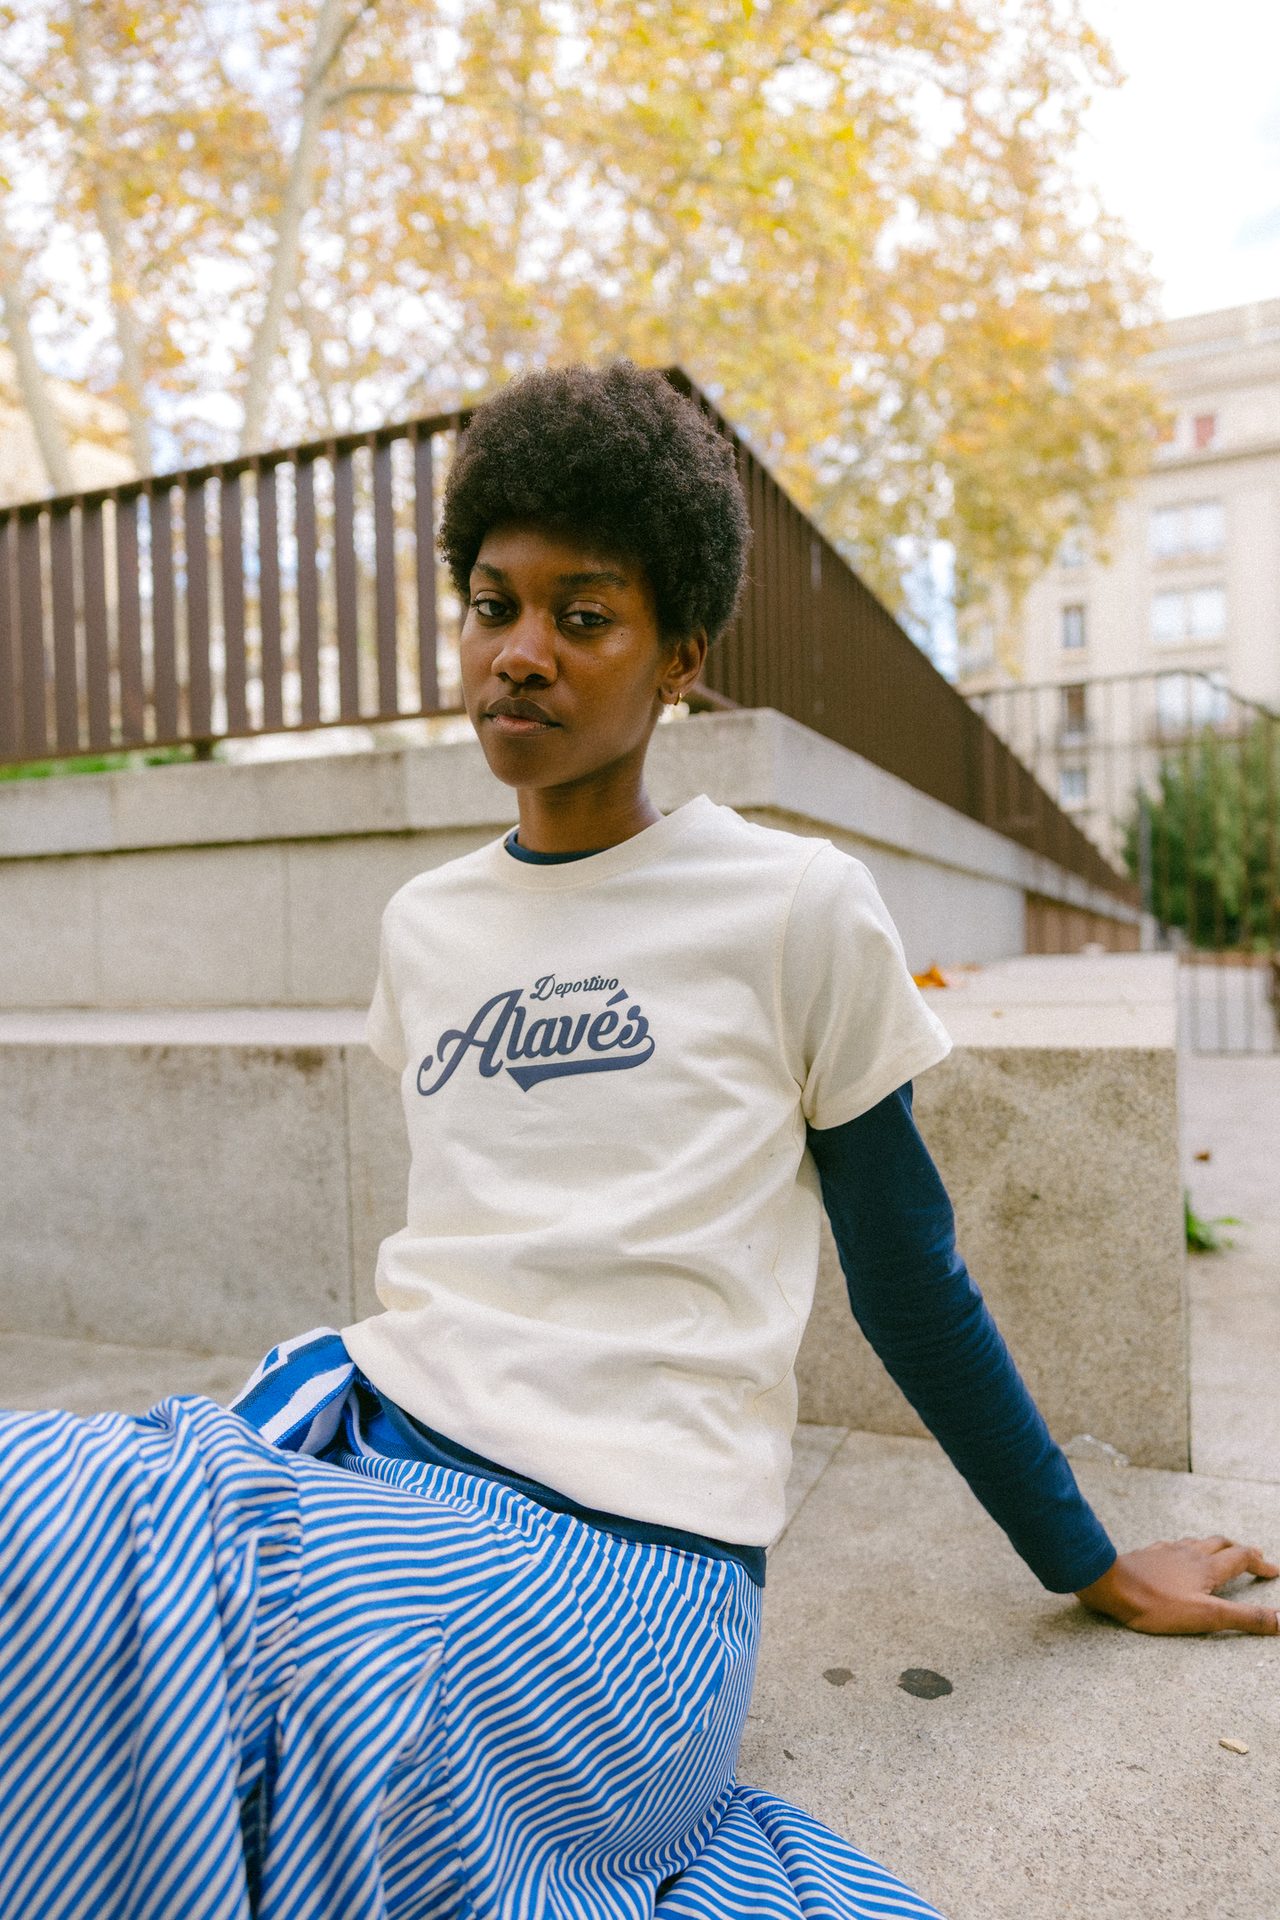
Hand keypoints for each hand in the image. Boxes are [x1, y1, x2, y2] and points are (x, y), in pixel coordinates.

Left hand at [1077, 1536, 1278, 1634]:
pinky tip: (1176, 1554)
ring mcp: (1167, 1551)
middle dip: (1239, 1549)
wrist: (1111, 1585)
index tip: (1273, 1571)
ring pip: (1197, 1541)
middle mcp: (1190, 1553)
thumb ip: (1245, 1618)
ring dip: (1213, 1545)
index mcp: (1208, 1567)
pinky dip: (1184, 1548)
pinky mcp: (1148, 1554)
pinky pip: (1172, 1545)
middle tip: (1252, 1555)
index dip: (1261, 1564)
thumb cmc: (1157, 1604)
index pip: (1242, 1558)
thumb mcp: (1207, 1617)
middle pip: (1221, 1543)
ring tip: (1218, 1552)